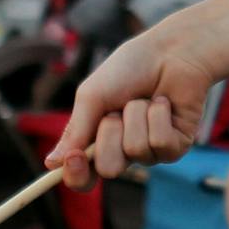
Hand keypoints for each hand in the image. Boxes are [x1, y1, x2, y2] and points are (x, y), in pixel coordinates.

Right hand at [46, 23, 216, 189]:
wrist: (169, 50)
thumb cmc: (129, 68)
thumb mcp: (92, 95)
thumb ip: (75, 130)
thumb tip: (51, 163)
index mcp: (98, 143)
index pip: (83, 178)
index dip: (75, 174)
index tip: (75, 156)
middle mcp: (124, 152)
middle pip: (108, 169)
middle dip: (110, 134)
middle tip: (117, 109)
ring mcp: (151, 151)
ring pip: (135, 151)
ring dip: (135, 117)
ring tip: (143, 98)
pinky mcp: (177, 145)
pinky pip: (161, 143)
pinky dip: (158, 116)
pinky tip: (163, 102)